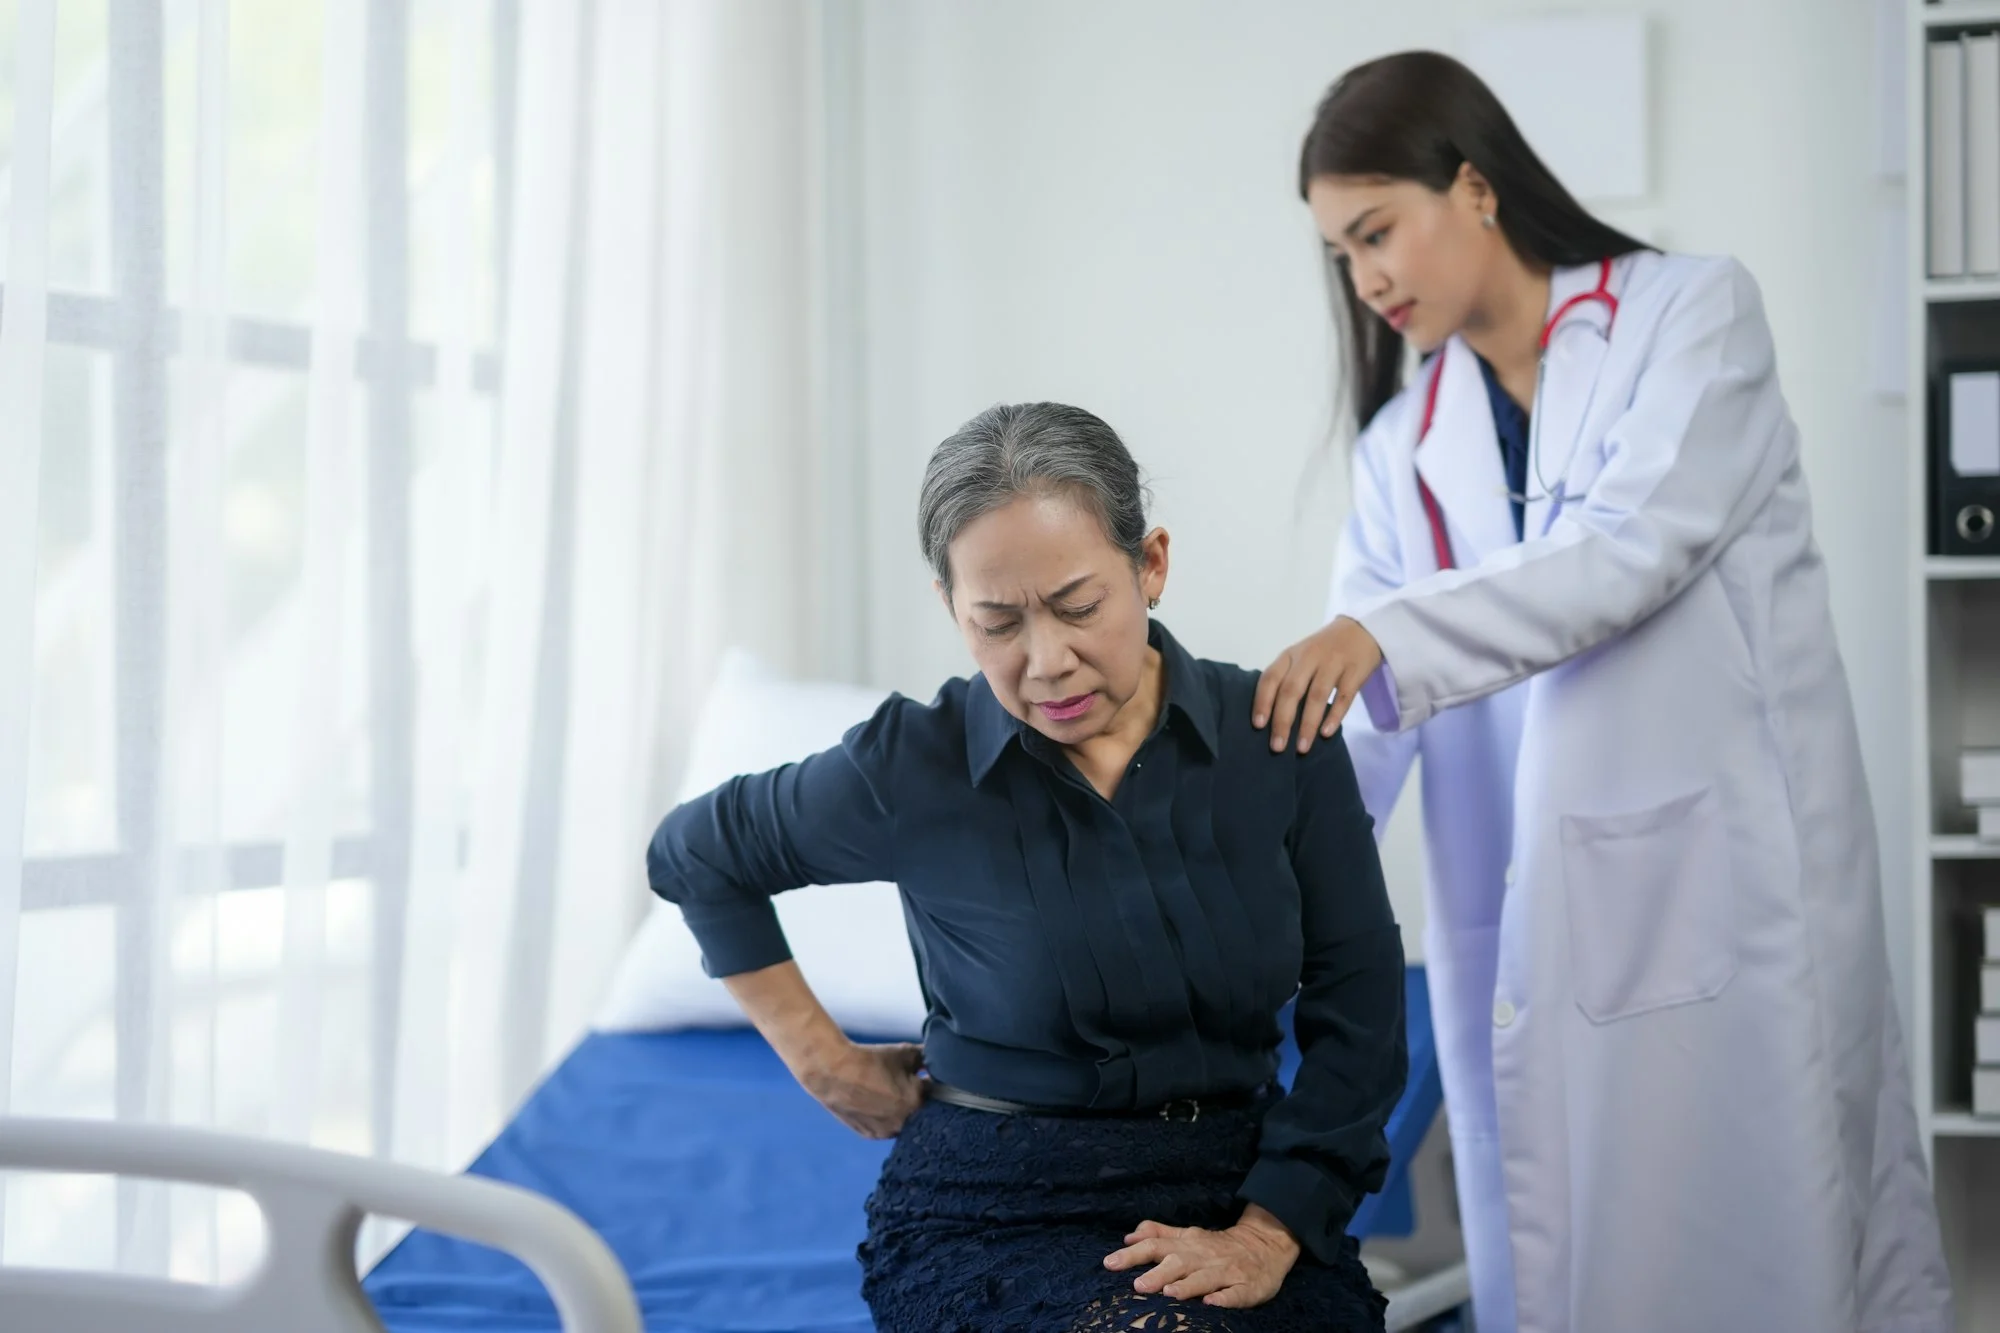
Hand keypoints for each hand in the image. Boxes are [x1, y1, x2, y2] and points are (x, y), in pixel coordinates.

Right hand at [799, 1040, 927, 1138]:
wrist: (833, 1071)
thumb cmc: (871, 1060)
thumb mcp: (905, 1053)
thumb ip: (927, 1058)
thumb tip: (939, 1059)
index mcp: (917, 1103)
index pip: (934, 1094)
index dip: (929, 1082)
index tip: (923, 1074)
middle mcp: (904, 1124)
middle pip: (919, 1110)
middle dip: (916, 1098)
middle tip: (903, 1082)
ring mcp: (886, 1132)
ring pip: (902, 1121)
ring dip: (900, 1109)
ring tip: (886, 1091)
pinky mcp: (870, 1135)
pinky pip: (885, 1126)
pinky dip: (884, 1116)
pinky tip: (875, 1100)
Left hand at [1102, 1205, 1300, 1308]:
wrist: (1265, 1245)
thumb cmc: (1217, 1246)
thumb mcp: (1188, 1236)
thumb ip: (1159, 1234)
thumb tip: (1128, 1237)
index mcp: (1188, 1244)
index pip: (1156, 1245)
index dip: (1134, 1254)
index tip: (1110, 1263)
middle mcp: (1204, 1257)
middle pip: (1179, 1262)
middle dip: (1158, 1272)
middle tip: (1138, 1285)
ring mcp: (1226, 1272)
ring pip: (1205, 1278)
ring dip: (1188, 1285)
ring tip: (1170, 1293)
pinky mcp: (1247, 1287)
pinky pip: (1236, 1294)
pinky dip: (1224, 1298)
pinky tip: (1212, 1304)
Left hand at [1252, 616, 1382, 753]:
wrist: (1361, 630)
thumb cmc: (1322, 651)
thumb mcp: (1300, 658)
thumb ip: (1286, 679)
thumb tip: (1270, 719)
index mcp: (1290, 655)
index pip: (1270, 678)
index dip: (1262, 701)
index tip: (1258, 725)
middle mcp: (1309, 657)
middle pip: (1291, 690)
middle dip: (1282, 720)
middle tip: (1277, 747)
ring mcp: (1333, 663)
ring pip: (1317, 696)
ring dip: (1308, 724)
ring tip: (1302, 747)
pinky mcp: (1355, 671)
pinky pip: (1343, 696)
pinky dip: (1334, 715)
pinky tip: (1326, 733)